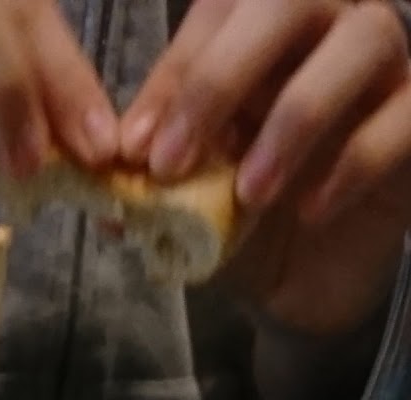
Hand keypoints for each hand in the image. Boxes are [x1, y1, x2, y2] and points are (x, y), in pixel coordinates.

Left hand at [120, 1, 410, 333]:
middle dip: (221, 76)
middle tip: (172, 161)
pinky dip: (354, 161)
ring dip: (295, 116)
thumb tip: (106, 175)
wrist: (301, 284)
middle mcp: (326, 28)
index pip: (221, 10)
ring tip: (249, 192)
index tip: (132, 147)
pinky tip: (309, 208)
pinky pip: (403, 115)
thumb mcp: (186, 199)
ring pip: (362, 40)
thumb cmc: (241, 221)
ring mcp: (383, 67)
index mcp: (261, 32)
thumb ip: (152, 176)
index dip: (177, 72)